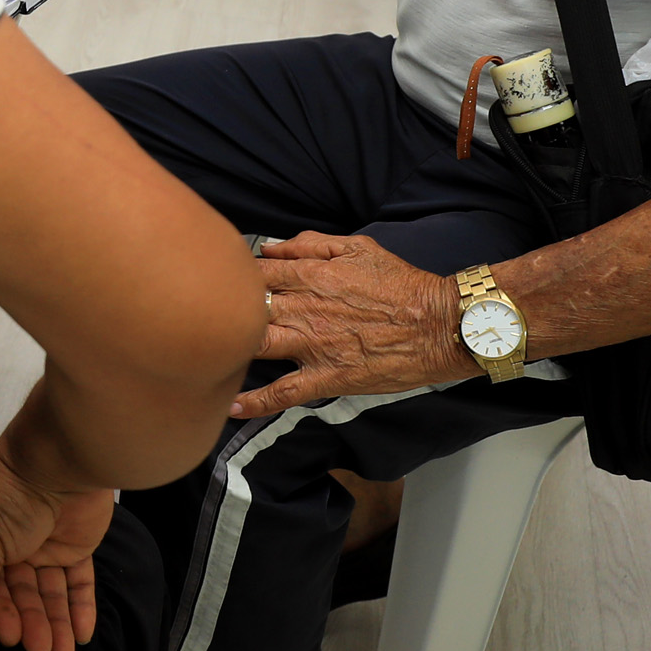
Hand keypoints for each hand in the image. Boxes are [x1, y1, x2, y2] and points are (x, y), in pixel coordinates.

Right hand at [0, 452, 115, 650]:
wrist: (60, 460)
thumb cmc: (8, 496)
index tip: (9, 640)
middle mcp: (7, 548)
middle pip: (18, 596)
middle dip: (30, 625)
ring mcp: (42, 547)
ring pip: (48, 595)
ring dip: (55, 624)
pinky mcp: (74, 546)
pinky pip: (77, 583)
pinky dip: (80, 608)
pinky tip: (82, 634)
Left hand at [234, 232, 467, 416]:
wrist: (438, 325)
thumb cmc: (401, 284)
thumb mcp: (358, 247)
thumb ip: (310, 244)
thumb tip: (271, 246)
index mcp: (309, 276)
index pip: (253, 272)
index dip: (231, 276)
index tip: (222, 282)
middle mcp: (304, 310)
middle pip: (246, 308)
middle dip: (224, 309)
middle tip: (212, 316)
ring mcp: (313, 346)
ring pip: (255, 345)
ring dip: (231, 348)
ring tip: (212, 353)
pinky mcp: (327, 378)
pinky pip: (282, 393)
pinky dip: (254, 402)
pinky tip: (230, 406)